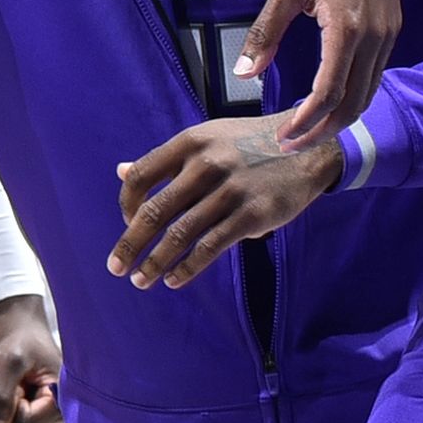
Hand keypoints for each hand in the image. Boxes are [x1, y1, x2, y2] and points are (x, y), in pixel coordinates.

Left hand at [0, 293, 59, 422]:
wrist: (16, 317)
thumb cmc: (15, 334)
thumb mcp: (5, 362)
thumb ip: (2, 398)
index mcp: (63, 396)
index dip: (9, 406)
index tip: (13, 379)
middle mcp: (61, 406)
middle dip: (9, 406)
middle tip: (13, 377)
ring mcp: (49, 407)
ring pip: (17, 422)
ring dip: (8, 402)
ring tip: (15, 377)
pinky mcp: (38, 403)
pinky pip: (15, 414)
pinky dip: (8, 400)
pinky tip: (16, 381)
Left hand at [112, 114, 346, 287]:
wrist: (307, 147)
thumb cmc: (246, 146)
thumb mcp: (205, 141)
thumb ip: (165, 161)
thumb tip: (120, 171)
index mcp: (189, 143)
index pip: (140, 177)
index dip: (126, 206)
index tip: (128, 224)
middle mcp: (206, 164)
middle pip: (154, 211)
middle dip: (130, 244)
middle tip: (115, 267)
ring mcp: (230, 190)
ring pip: (180, 234)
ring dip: (155, 263)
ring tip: (141, 280)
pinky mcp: (252, 215)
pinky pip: (210, 247)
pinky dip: (188, 268)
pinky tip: (174, 280)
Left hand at [249, 0, 397, 145]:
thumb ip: (266, 33)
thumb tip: (244, 74)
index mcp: (347, 25)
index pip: (329, 91)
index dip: (307, 121)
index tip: (285, 137)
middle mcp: (374, 35)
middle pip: (354, 101)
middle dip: (324, 130)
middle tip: (292, 144)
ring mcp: (387, 32)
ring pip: (369, 91)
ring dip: (341, 117)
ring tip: (308, 131)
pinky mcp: (391, 28)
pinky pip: (375, 73)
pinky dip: (354, 94)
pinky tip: (330, 101)